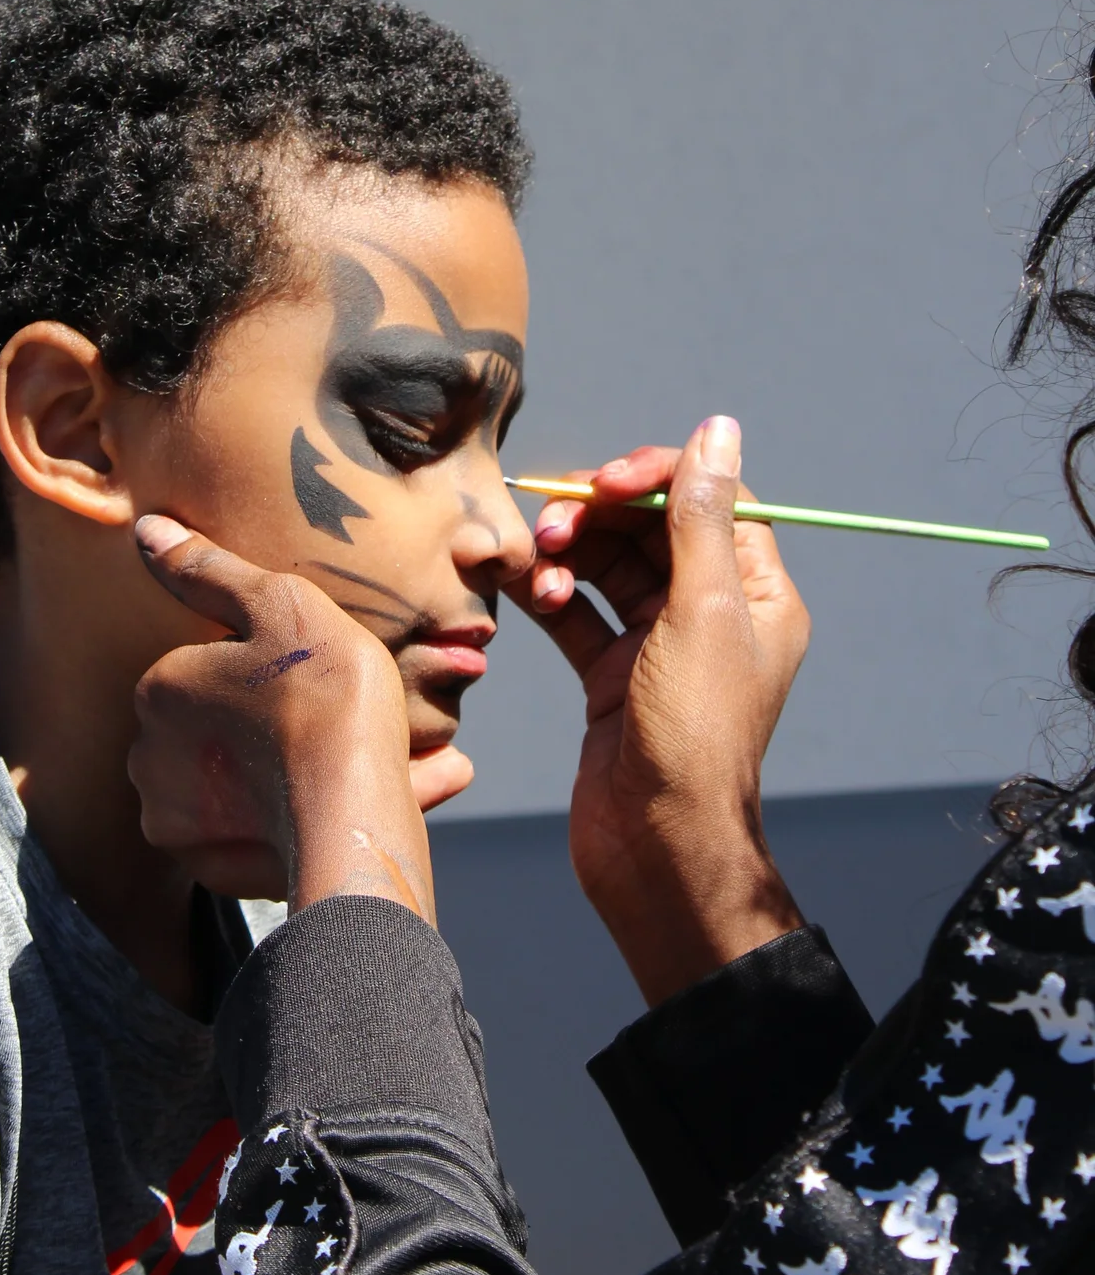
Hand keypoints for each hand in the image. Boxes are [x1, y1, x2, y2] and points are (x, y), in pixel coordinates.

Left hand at [130, 517, 435, 917]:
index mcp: (158, 690)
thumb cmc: (324, 694)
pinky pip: (259, 837)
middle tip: (348, 720)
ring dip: (295, 773)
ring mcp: (176, 823)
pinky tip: (368, 797)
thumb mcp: (278, 604)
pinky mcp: (211, 872)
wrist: (354, 812)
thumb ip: (208, 568)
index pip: (207, 669)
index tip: (316, 677)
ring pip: (240, 784)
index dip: (268, 670)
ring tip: (376, 759)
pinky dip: (302, 820)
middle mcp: (149, 758)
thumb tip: (147, 531)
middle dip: (275, 726)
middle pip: (219, 729)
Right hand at [508, 417, 810, 1004]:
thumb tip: (718, 430)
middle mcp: (710, 614)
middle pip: (650, 528)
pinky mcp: (611, 676)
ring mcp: (658, 646)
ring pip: (607, 567)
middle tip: (552, 524)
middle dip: (597, 515)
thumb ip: (700, 517)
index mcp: (754, 594)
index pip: (709, 500)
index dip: (655, 477)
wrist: (654, 845)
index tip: (606, 482)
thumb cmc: (692, 736)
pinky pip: (576, 613)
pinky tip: (520, 588)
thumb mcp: (699, 612)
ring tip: (533, 567)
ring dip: (566, 554)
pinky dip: (547, 593)